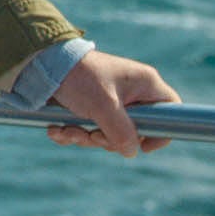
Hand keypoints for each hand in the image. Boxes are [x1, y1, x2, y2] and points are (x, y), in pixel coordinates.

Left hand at [45, 50, 179, 157]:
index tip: (142, 144)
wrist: (42, 64)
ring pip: (109, 134)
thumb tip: (131, 152)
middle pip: (135, 131)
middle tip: (91, 134)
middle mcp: (132, 92)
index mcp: (144, 84)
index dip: (163, 131)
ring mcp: (112, 100)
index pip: (172, 109)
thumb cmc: (79, 77)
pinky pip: (90, 129)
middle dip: (108, 139)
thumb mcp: (104, 106)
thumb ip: (122, 132)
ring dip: (85, 137)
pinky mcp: (91, 106)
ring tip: (66, 130)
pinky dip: (73, 133)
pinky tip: (56, 130)